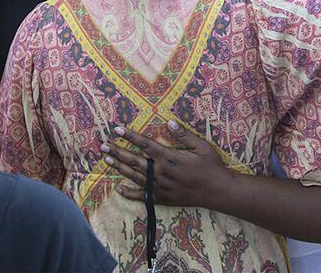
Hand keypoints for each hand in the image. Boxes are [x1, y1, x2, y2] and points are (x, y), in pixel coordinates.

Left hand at [101, 120, 233, 207]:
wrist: (217, 191)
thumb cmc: (211, 166)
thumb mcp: (201, 146)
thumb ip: (183, 135)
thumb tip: (169, 122)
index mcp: (169, 157)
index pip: (145, 144)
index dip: (130, 136)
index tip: (117, 129)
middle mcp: (160, 173)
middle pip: (134, 160)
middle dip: (117, 152)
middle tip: (103, 146)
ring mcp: (159, 187)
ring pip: (134, 176)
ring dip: (120, 167)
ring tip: (107, 160)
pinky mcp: (161, 198)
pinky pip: (141, 196)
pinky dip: (129, 193)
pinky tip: (119, 188)